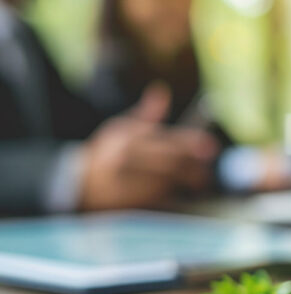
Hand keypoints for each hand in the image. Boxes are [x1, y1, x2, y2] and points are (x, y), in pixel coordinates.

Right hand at [79, 83, 218, 210]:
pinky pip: (159, 199)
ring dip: (186, 181)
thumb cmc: (105, 154)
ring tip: (199, 181)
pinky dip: (173, 195)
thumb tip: (162, 91)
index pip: (167, 139)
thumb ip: (146, 115)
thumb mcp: (120, 129)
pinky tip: (180, 192)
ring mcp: (127, 182)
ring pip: (167, 182)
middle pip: (171, 162)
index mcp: (129, 139)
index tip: (212, 147)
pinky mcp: (129, 202)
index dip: (192, 143)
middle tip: (207, 170)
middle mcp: (127, 160)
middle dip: (193, 166)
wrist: (76, 185)